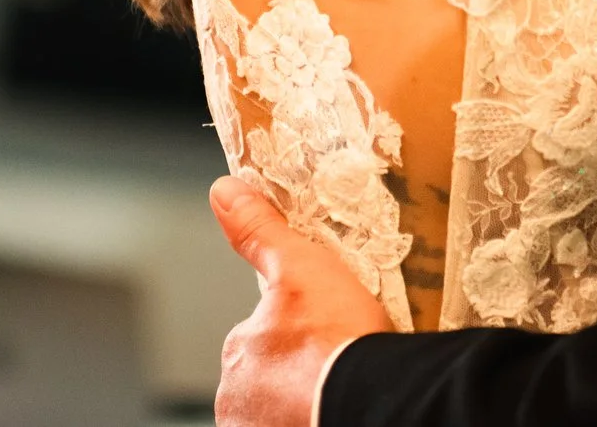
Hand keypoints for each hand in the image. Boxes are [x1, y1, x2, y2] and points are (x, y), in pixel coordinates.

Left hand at [210, 176, 392, 426]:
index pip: (263, 337)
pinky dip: (310, 416)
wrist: (373, 402)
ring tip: (343, 387)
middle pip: (271, 377)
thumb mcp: (301, 267)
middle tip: (340, 362)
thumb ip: (260, 232)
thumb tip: (223, 192)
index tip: (327, 334)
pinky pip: (294, 423)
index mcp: (239, 353)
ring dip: (303, 399)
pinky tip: (335, 407)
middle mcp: (236, 400)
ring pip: (281, 407)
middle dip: (298, 371)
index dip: (298, 331)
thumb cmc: (337, 340)